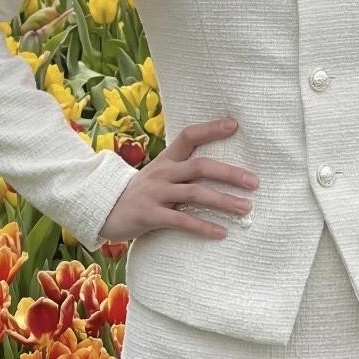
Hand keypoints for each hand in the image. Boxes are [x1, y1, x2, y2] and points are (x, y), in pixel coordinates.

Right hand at [99, 115, 258, 242]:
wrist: (104, 209)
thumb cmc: (142, 192)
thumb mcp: (160, 174)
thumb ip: (183, 170)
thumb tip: (220, 169)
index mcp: (166, 159)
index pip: (189, 136)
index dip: (211, 129)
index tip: (234, 125)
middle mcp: (162, 172)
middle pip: (200, 167)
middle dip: (229, 174)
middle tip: (254, 182)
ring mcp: (155, 193)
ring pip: (194, 194)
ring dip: (223, 202)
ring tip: (246, 209)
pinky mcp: (149, 215)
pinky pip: (180, 221)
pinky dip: (202, 226)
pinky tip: (221, 232)